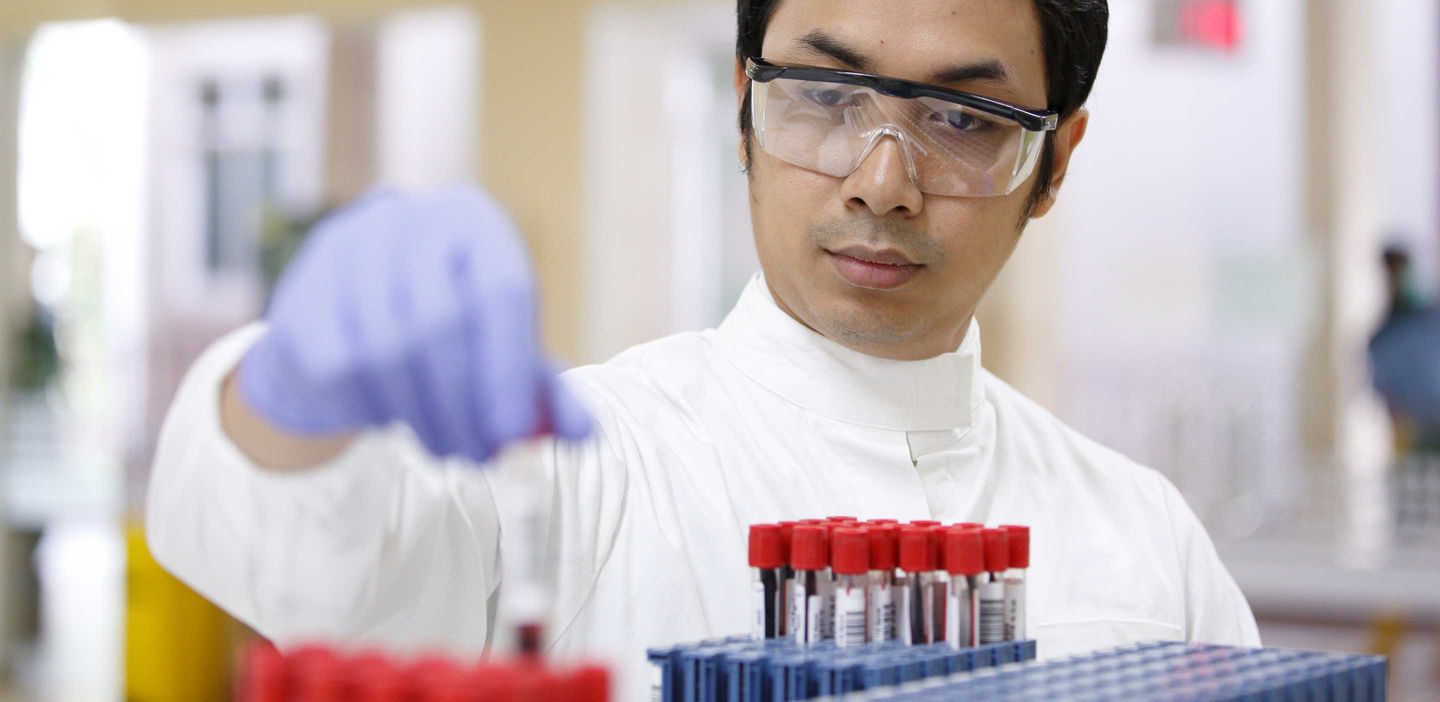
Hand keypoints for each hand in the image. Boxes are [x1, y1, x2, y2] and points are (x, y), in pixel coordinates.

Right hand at [235, 186, 590, 463]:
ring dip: (420, 415)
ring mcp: (348, 250)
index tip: (513, 433)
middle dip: (462, 405)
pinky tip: (389, 413)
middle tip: (479, 457)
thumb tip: (584, 433)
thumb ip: (544, 395)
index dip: (508, 368)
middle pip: (439, 322)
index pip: (501, 290)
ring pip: (386, 350)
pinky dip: (370, 405)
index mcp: (474, 223)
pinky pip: (339, 366)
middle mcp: (409, 220)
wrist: (347, 332)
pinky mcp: (302, 291)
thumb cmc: (445, 342)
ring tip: (444, 445)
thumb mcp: (503, 359)